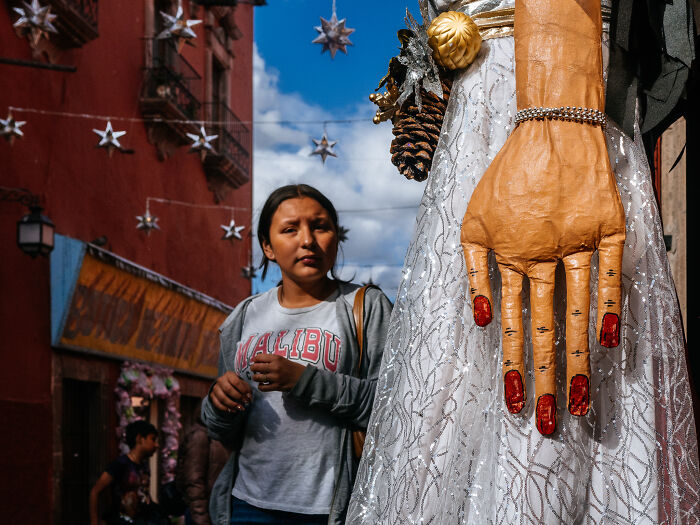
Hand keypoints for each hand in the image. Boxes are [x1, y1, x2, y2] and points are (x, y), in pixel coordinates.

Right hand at [209, 371, 251, 412]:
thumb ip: (247, 390)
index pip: (236, 381)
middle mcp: (221, 380)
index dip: (242, 390)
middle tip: (244, 402)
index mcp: (229, 374)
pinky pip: (217, 404)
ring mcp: (215, 388)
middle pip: (228, 389)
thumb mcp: (243, 385)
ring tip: (240, 408)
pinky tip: (233, 410)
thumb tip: (249, 397)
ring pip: (222, 398)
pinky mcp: (212, 395)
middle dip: (237, 397)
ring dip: (232, 404)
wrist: (227, 386)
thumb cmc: (237, 385)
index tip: (248, 396)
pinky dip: (226, 408)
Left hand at [250, 354, 305, 391]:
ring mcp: (275, 377)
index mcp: (276, 358)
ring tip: (258, 377)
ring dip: (255, 377)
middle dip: (253, 368)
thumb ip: (270, 359)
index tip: (256, 362)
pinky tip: (263, 384)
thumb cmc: (290, 367)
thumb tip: (255, 361)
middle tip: (254, 370)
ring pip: (257, 378)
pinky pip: (262, 387)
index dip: (255, 360)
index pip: (258, 357)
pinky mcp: (276, 386)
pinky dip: (260, 386)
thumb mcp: (281, 359)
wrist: (302, 377)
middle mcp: (275, 367)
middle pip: (255, 367)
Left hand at [460, 0, 624, 434]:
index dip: (512, 366)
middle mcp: (542, 259)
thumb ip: (472, 272)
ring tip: (583, 399)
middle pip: (544, 328)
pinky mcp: (608, 230)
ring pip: (578, 311)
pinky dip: (610, 305)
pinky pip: (612, 273)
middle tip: (551, 421)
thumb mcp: (471, 223)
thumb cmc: (505, 179)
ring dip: (580, 357)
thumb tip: (478, 320)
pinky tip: (612, 340)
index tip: (516, 403)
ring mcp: (578, 245)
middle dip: (546, 378)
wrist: (549, 132)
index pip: (509, 325)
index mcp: (508, 260)